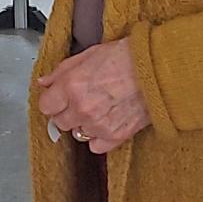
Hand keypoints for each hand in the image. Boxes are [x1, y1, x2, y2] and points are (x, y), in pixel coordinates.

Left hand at [36, 39, 150, 153]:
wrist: (158, 70)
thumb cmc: (126, 57)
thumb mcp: (89, 54)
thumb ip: (62, 71)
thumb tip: (44, 82)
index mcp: (72, 86)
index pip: (45, 106)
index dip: (52, 100)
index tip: (58, 97)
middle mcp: (82, 109)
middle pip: (59, 122)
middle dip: (67, 112)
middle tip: (81, 100)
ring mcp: (98, 125)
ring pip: (77, 133)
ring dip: (84, 124)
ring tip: (99, 108)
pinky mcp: (115, 137)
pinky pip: (95, 146)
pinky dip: (98, 137)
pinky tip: (107, 122)